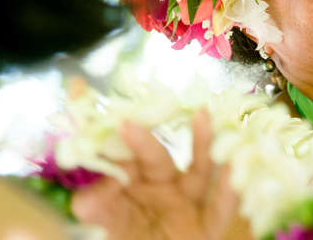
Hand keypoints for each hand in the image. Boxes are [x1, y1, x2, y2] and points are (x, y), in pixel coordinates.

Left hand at [72, 110, 246, 239]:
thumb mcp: (111, 234)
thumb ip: (101, 214)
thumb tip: (86, 196)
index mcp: (127, 191)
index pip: (111, 155)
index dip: (98, 124)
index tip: (79, 88)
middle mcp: (158, 191)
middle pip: (155, 160)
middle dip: (144, 141)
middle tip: (126, 124)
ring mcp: (186, 206)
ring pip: (197, 172)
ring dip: (203, 143)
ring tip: (203, 115)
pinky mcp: (207, 227)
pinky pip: (219, 208)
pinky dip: (227, 191)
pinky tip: (233, 169)